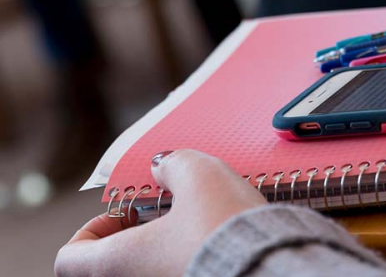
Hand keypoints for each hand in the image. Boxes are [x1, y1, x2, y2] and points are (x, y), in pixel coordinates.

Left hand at [55, 150, 266, 276]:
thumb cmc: (225, 228)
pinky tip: (214, 242)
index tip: (126, 211)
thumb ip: (172, 164)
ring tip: (196, 225)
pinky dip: (184, 260)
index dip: (91, 228)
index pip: (69, 258)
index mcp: (117, 264)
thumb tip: (162, 166)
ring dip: (161, 249)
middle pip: (110, 267)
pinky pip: (177, 273)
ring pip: (147, 271)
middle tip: (164, 215)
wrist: (272, 267)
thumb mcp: (198, 174)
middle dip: (135, 237)